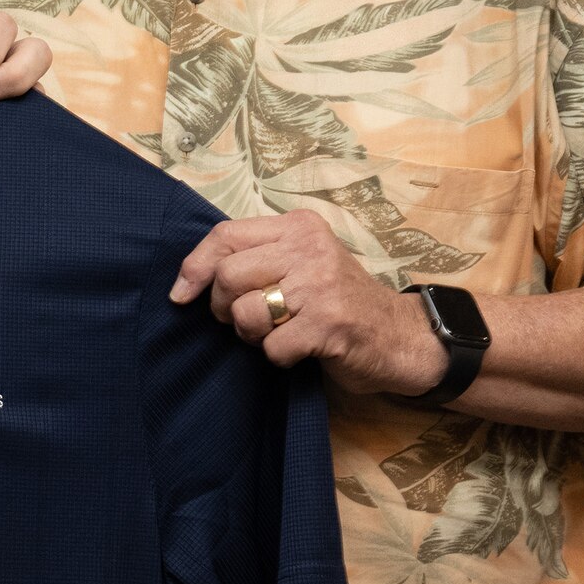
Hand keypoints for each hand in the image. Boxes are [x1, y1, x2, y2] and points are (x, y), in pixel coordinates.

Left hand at [169, 208, 450, 396]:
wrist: (402, 336)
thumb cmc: (339, 301)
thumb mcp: (302, 262)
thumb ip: (256, 258)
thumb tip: (189, 278)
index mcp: (298, 227)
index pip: (224, 235)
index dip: (194, 267)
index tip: (181, 294)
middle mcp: (310, 248)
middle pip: (228, 276)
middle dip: (223, 307)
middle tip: (243, 320)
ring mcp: (321, 285)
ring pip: (244, 312)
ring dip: (251, 334)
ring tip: (277, 332)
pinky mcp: (330, 324)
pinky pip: (272, 347)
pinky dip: (277, 356)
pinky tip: (300, 349)